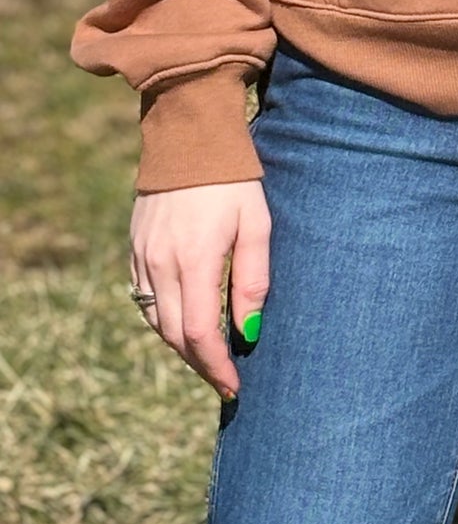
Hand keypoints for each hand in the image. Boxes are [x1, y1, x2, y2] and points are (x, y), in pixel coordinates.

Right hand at [129, 180, 270, 401]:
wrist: (188, 136)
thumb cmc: (233, 179)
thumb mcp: (256, 224)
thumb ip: (252, 280)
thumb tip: (248, 333)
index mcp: (194, 259)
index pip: (198, 333)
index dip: (215, 367)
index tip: (234, 387)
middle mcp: (160, 263)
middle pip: (173, 335)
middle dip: (200, 363)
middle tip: (225, 379)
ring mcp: (143, 256)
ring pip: (155, 321)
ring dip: (180, 344)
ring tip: (208, 356)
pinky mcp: (135, 247)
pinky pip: (143, 298)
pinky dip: (162, 319)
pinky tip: (183, 321)